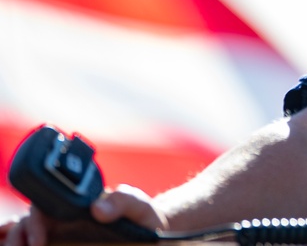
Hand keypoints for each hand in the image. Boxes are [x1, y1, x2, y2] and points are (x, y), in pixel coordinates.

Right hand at [1, 185, 166, 245]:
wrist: (152, 231)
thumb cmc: (143, 216)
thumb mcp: (139, 205)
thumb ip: (123, 200)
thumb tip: (98, 207)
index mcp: (78, 204)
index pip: (45, 204)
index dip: (35, 220)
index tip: (39, 239)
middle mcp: (65, 218)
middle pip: (28, 223)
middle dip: (19, 236)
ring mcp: (63, 234)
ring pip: (27, 236)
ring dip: (19, 242)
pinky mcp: (66, 245)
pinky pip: (42, 243)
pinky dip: (30, 245)